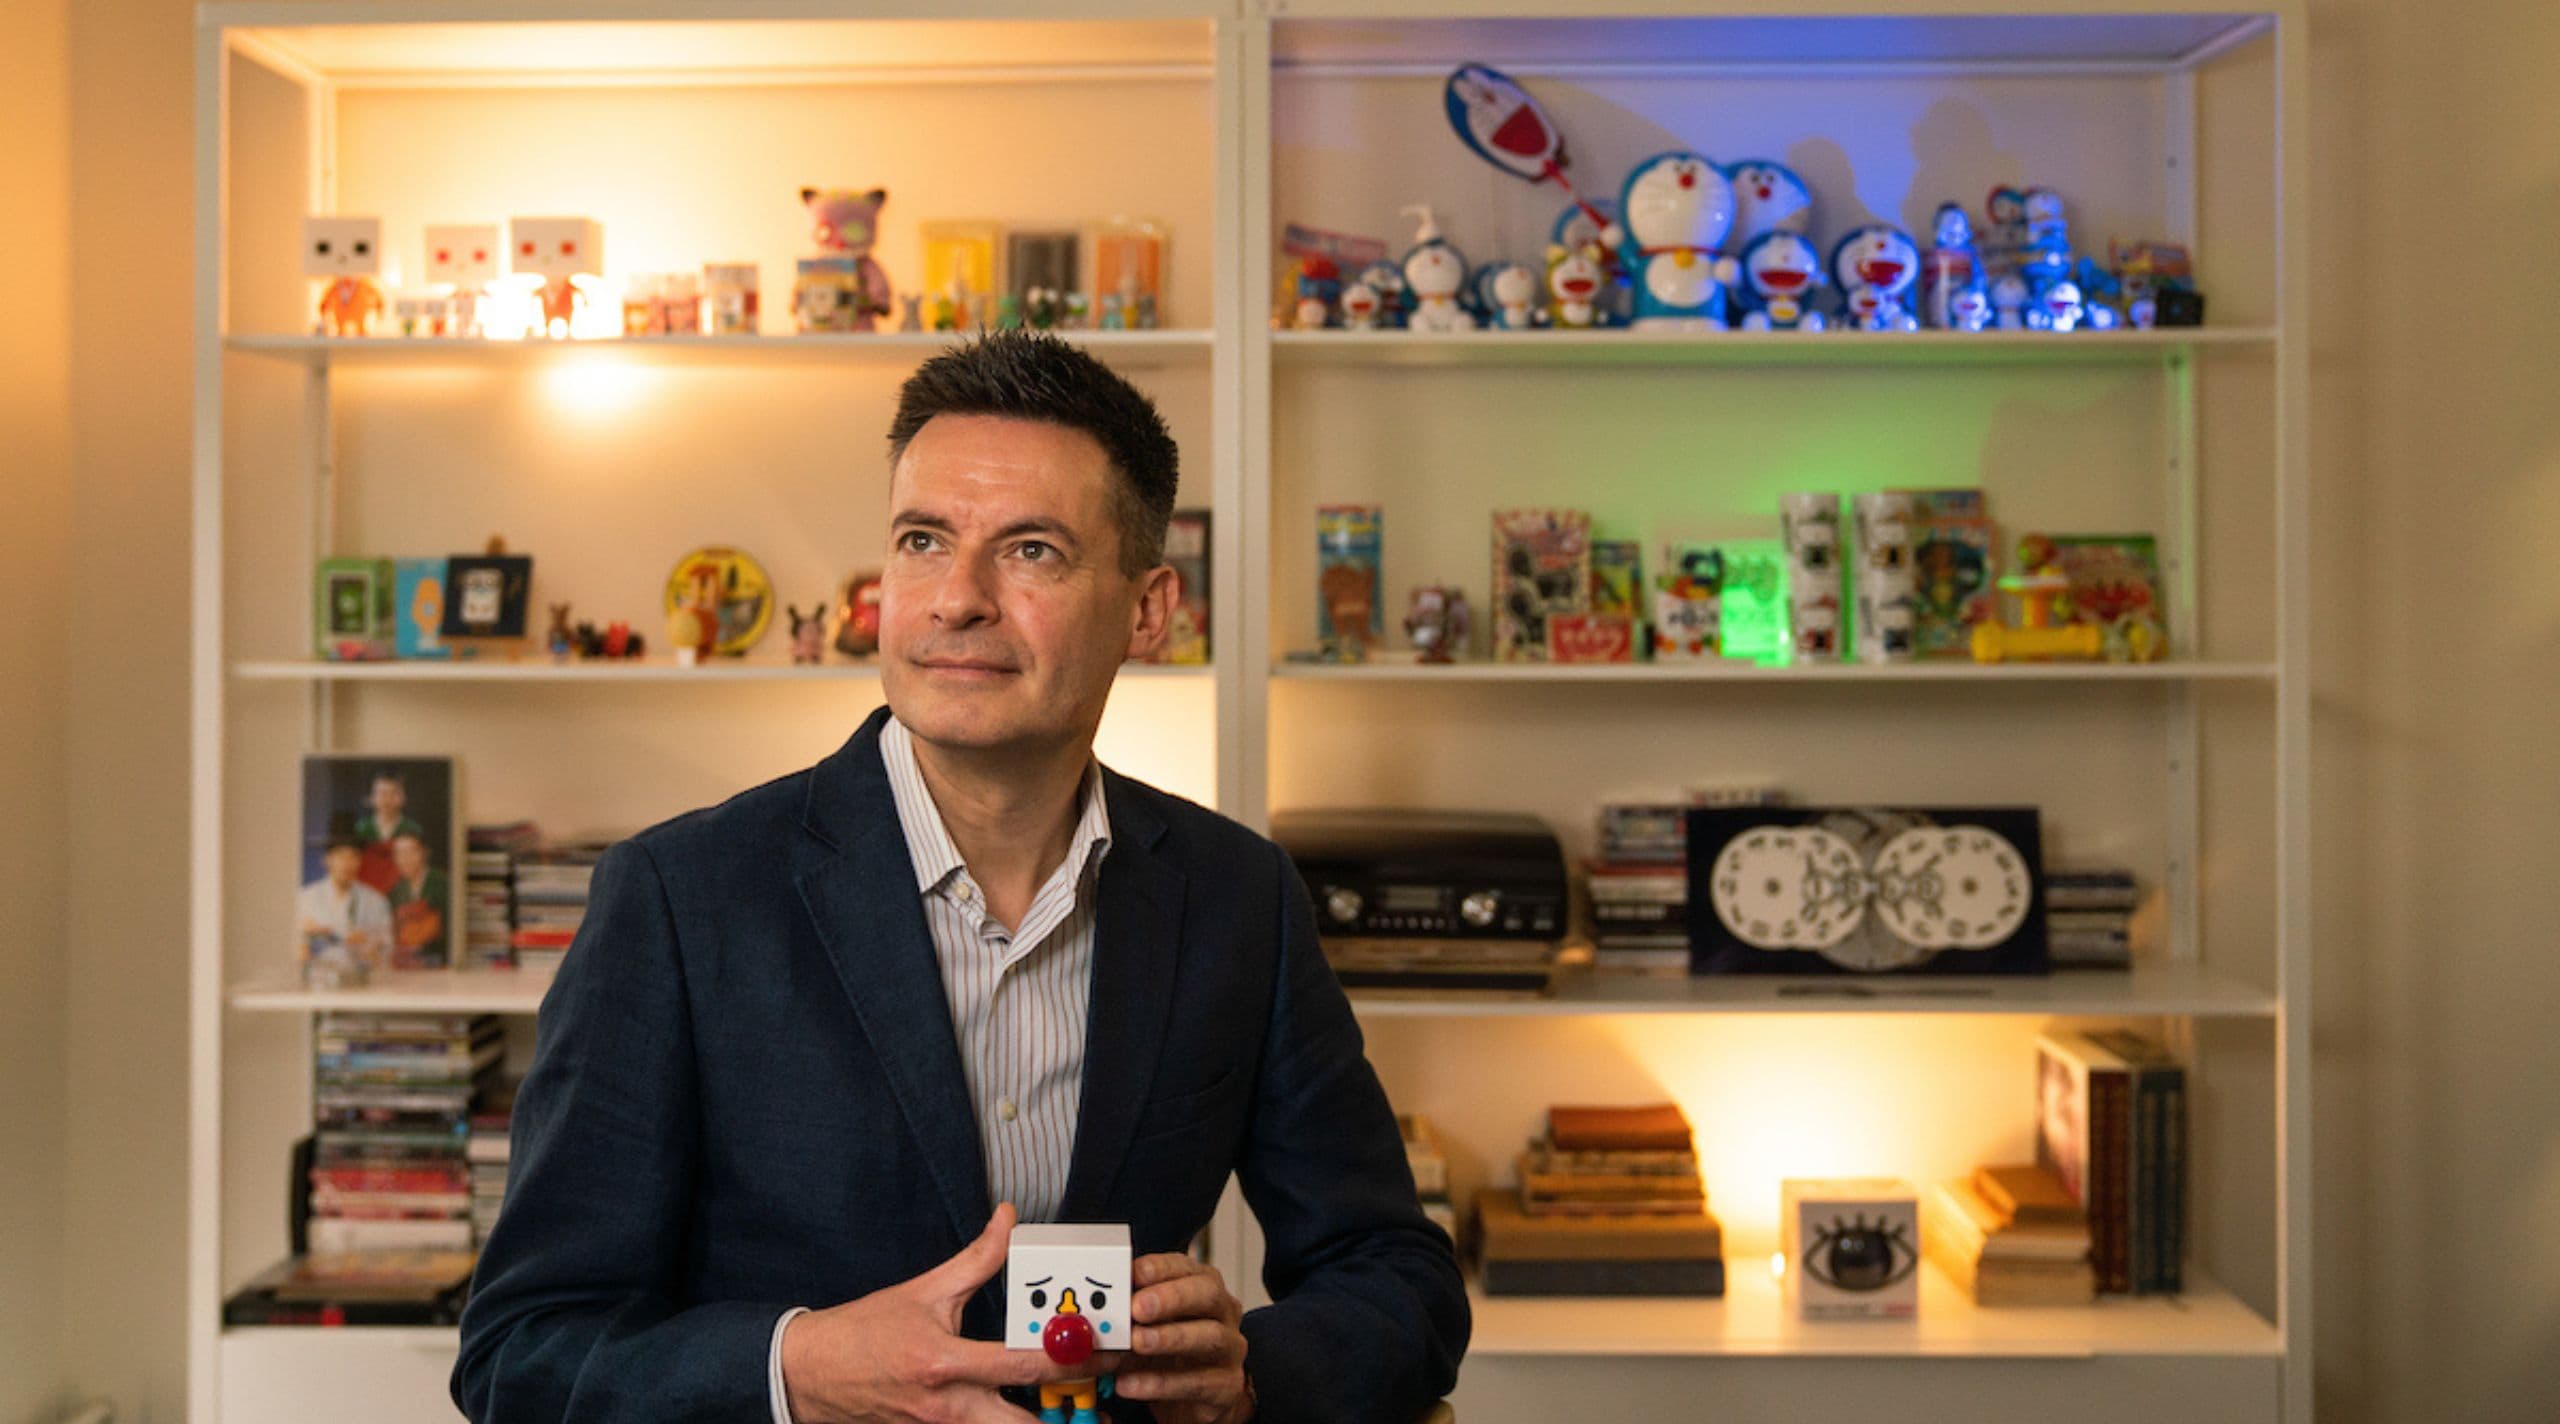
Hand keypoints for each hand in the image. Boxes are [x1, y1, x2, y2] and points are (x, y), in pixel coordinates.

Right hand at [781, 1202, 1104, 1423]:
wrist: (809, 1375)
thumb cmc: (865, 1332)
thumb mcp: (924, 1291)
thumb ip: (976, 1260)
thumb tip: (1008, 1219)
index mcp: (946, 1363)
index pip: (1022, 1366)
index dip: (1071, 1359)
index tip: (1106, 1350)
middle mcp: (947, 1407)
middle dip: (1068, 1417)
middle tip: (1101, 1403)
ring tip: (1080, 1417)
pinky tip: (1030, 1419)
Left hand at [1111, 1254, 1250, 1423]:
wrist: (1196, 1399)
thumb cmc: (1169, 1354)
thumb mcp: (1143, 1331)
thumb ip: (1121, 1323)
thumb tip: (1084, 1323)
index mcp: (1201, 1286)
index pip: (1185, 1267)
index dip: (1159, 1268)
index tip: (1132, 1274)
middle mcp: (1222, 1312)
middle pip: (1207, 1294)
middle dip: (1171, 1297)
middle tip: (1137, 1308)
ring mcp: (1230, 1348)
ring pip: (1210, 1336)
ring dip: (1169, 1337)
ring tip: (1137, 1342)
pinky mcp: (1226, 1384)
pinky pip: (1197, 1382)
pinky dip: (1160, 1382)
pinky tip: (1130, 1383)